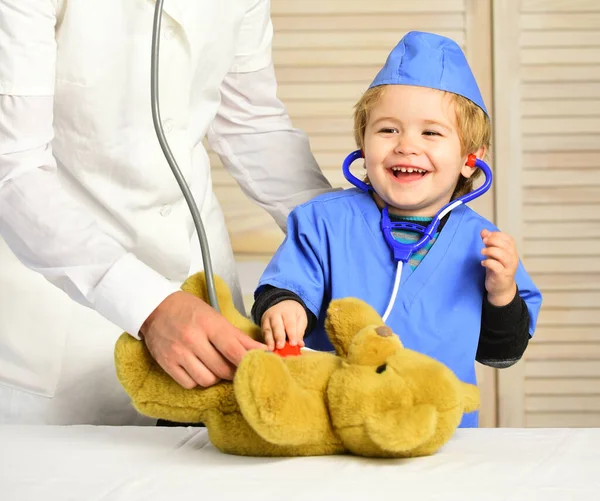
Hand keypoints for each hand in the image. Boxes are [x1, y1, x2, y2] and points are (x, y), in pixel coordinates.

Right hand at [140, 291, 266, 388]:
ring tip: (214, 367)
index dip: (247, 362)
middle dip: (233, 372)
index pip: (233, 350)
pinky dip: (197, 380)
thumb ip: (239, 337)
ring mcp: (178, 352)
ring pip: (206, 380)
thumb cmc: (190, 311)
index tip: (256, 368)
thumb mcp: (216, 317)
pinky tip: (198, 369)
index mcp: (208, 324)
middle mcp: (192, 339)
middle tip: (234, 367)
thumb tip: (263, 350)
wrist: (156, 308)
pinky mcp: (166, 363)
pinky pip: (189, 384)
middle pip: (222, 369)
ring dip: (215, 377)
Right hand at [261, 300, 306, 350]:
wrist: (284, 304)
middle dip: (278, 336)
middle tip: (280, 346)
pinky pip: (263, 333)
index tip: (293, 344)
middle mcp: (275, 313)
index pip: (289, 323)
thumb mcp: (301, 319)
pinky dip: (265, 341)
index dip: (291, 334)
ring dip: (269, 340)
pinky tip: (268, 348)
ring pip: (268, 330)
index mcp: (287, 311)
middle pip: (276, 325)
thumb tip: (300, 344)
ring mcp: (267, 318)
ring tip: (272, 348)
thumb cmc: (294, 314)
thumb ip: (300, 332)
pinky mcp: (262, 324)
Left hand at [480, 229, 518, 305]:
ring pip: (503, 255)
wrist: (501, 288)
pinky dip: (488, 262)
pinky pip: (497, 267)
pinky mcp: (502, 276)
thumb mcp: (493, 254)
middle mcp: (513, 259)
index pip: (509, 239)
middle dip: (493, 241)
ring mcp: (509, 268)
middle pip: (506, 245)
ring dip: (491, 251)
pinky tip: (483, 263)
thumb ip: (489, 243)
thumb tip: (484, 231)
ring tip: (482, 252)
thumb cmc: (497, 269)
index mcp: (512, 252)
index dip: (497, 235)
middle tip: (483, 241)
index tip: (486, 236)